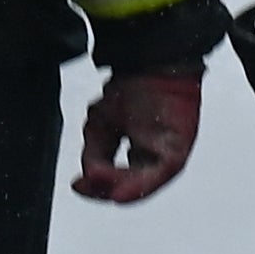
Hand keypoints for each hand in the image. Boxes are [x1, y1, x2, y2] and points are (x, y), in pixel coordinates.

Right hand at [74, 60, 201, 204]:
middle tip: (84, 185)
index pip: (119, 180)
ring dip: (120, 190)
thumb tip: (87, 180)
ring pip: (144, 185)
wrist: (150, 60)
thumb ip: (95, 156)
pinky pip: (158, 175)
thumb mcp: (100, 127)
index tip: (77, 184)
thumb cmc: (131, 89)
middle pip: (131, 187)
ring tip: (101, 191)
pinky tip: (119, 193)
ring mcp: (168, 154)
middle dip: (105, 190)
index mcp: (142, 152)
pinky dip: (139, 187)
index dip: (97, 186)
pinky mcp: (177, 149)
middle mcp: (156, 157)